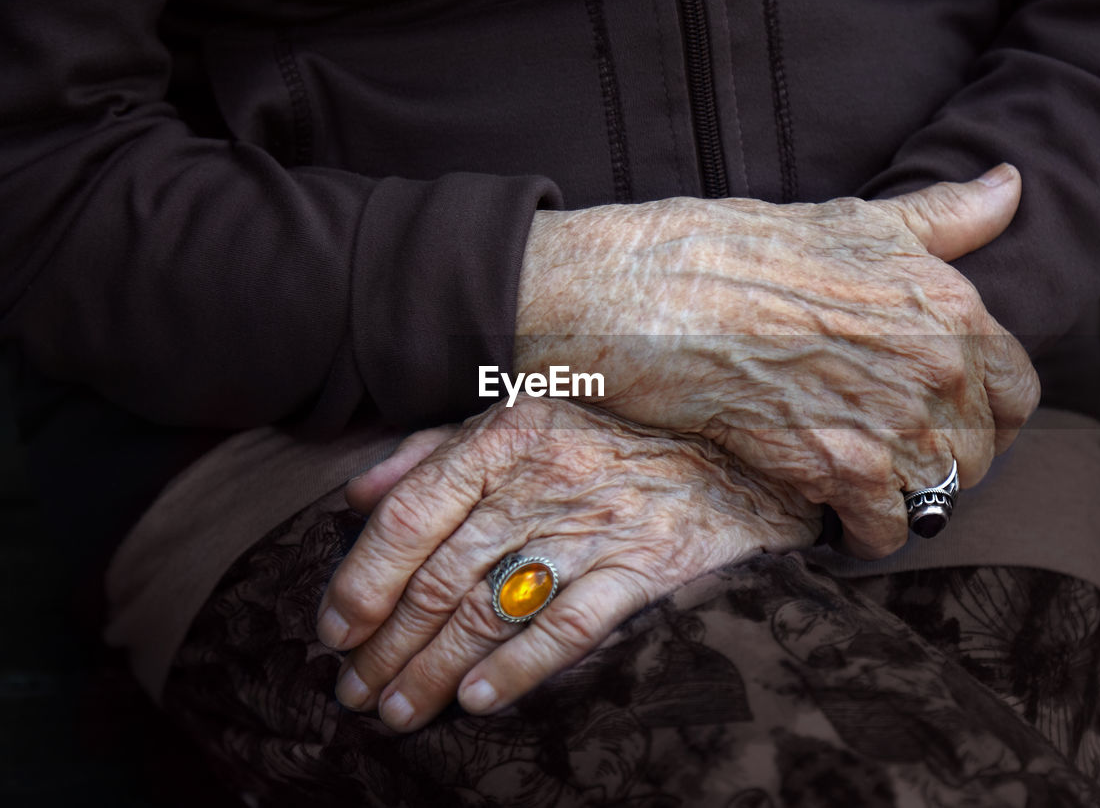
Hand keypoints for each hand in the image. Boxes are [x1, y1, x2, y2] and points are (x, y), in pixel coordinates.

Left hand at [319, 396, 819, 731]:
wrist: (733, 461)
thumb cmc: (611, 445)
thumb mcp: (521, 421)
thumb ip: (434, 453)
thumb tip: (356, 497)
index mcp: (508, 434)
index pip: (412, 513)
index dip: (362, 579)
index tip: (333, 630)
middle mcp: (546, 476)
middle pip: (444, 576)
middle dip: (388, 645)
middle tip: (355, 691)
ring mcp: (597, 524)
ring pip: (493, 609)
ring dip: (435, 671)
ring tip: (400, 710)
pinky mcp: (644, 567)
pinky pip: (568, 628)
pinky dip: (517, 670)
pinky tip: (477, 702)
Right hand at [515, 165, 1038, 557]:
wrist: (661, 292)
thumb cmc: (748, 248)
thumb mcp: (858, 218)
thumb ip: (946, 215)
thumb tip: (1011, 183)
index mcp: (951, 306)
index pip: (1019, 390)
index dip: (991, 412)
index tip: (953, 419)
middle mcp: (937, 367)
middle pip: (981, 453)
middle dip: (944, 458)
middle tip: (895, 453)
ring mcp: (891, 421)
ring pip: (939, 496)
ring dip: (907, 499)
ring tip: (866, 484)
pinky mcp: (838, 468)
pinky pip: (884, 529)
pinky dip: (865, 532)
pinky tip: (839, 512)